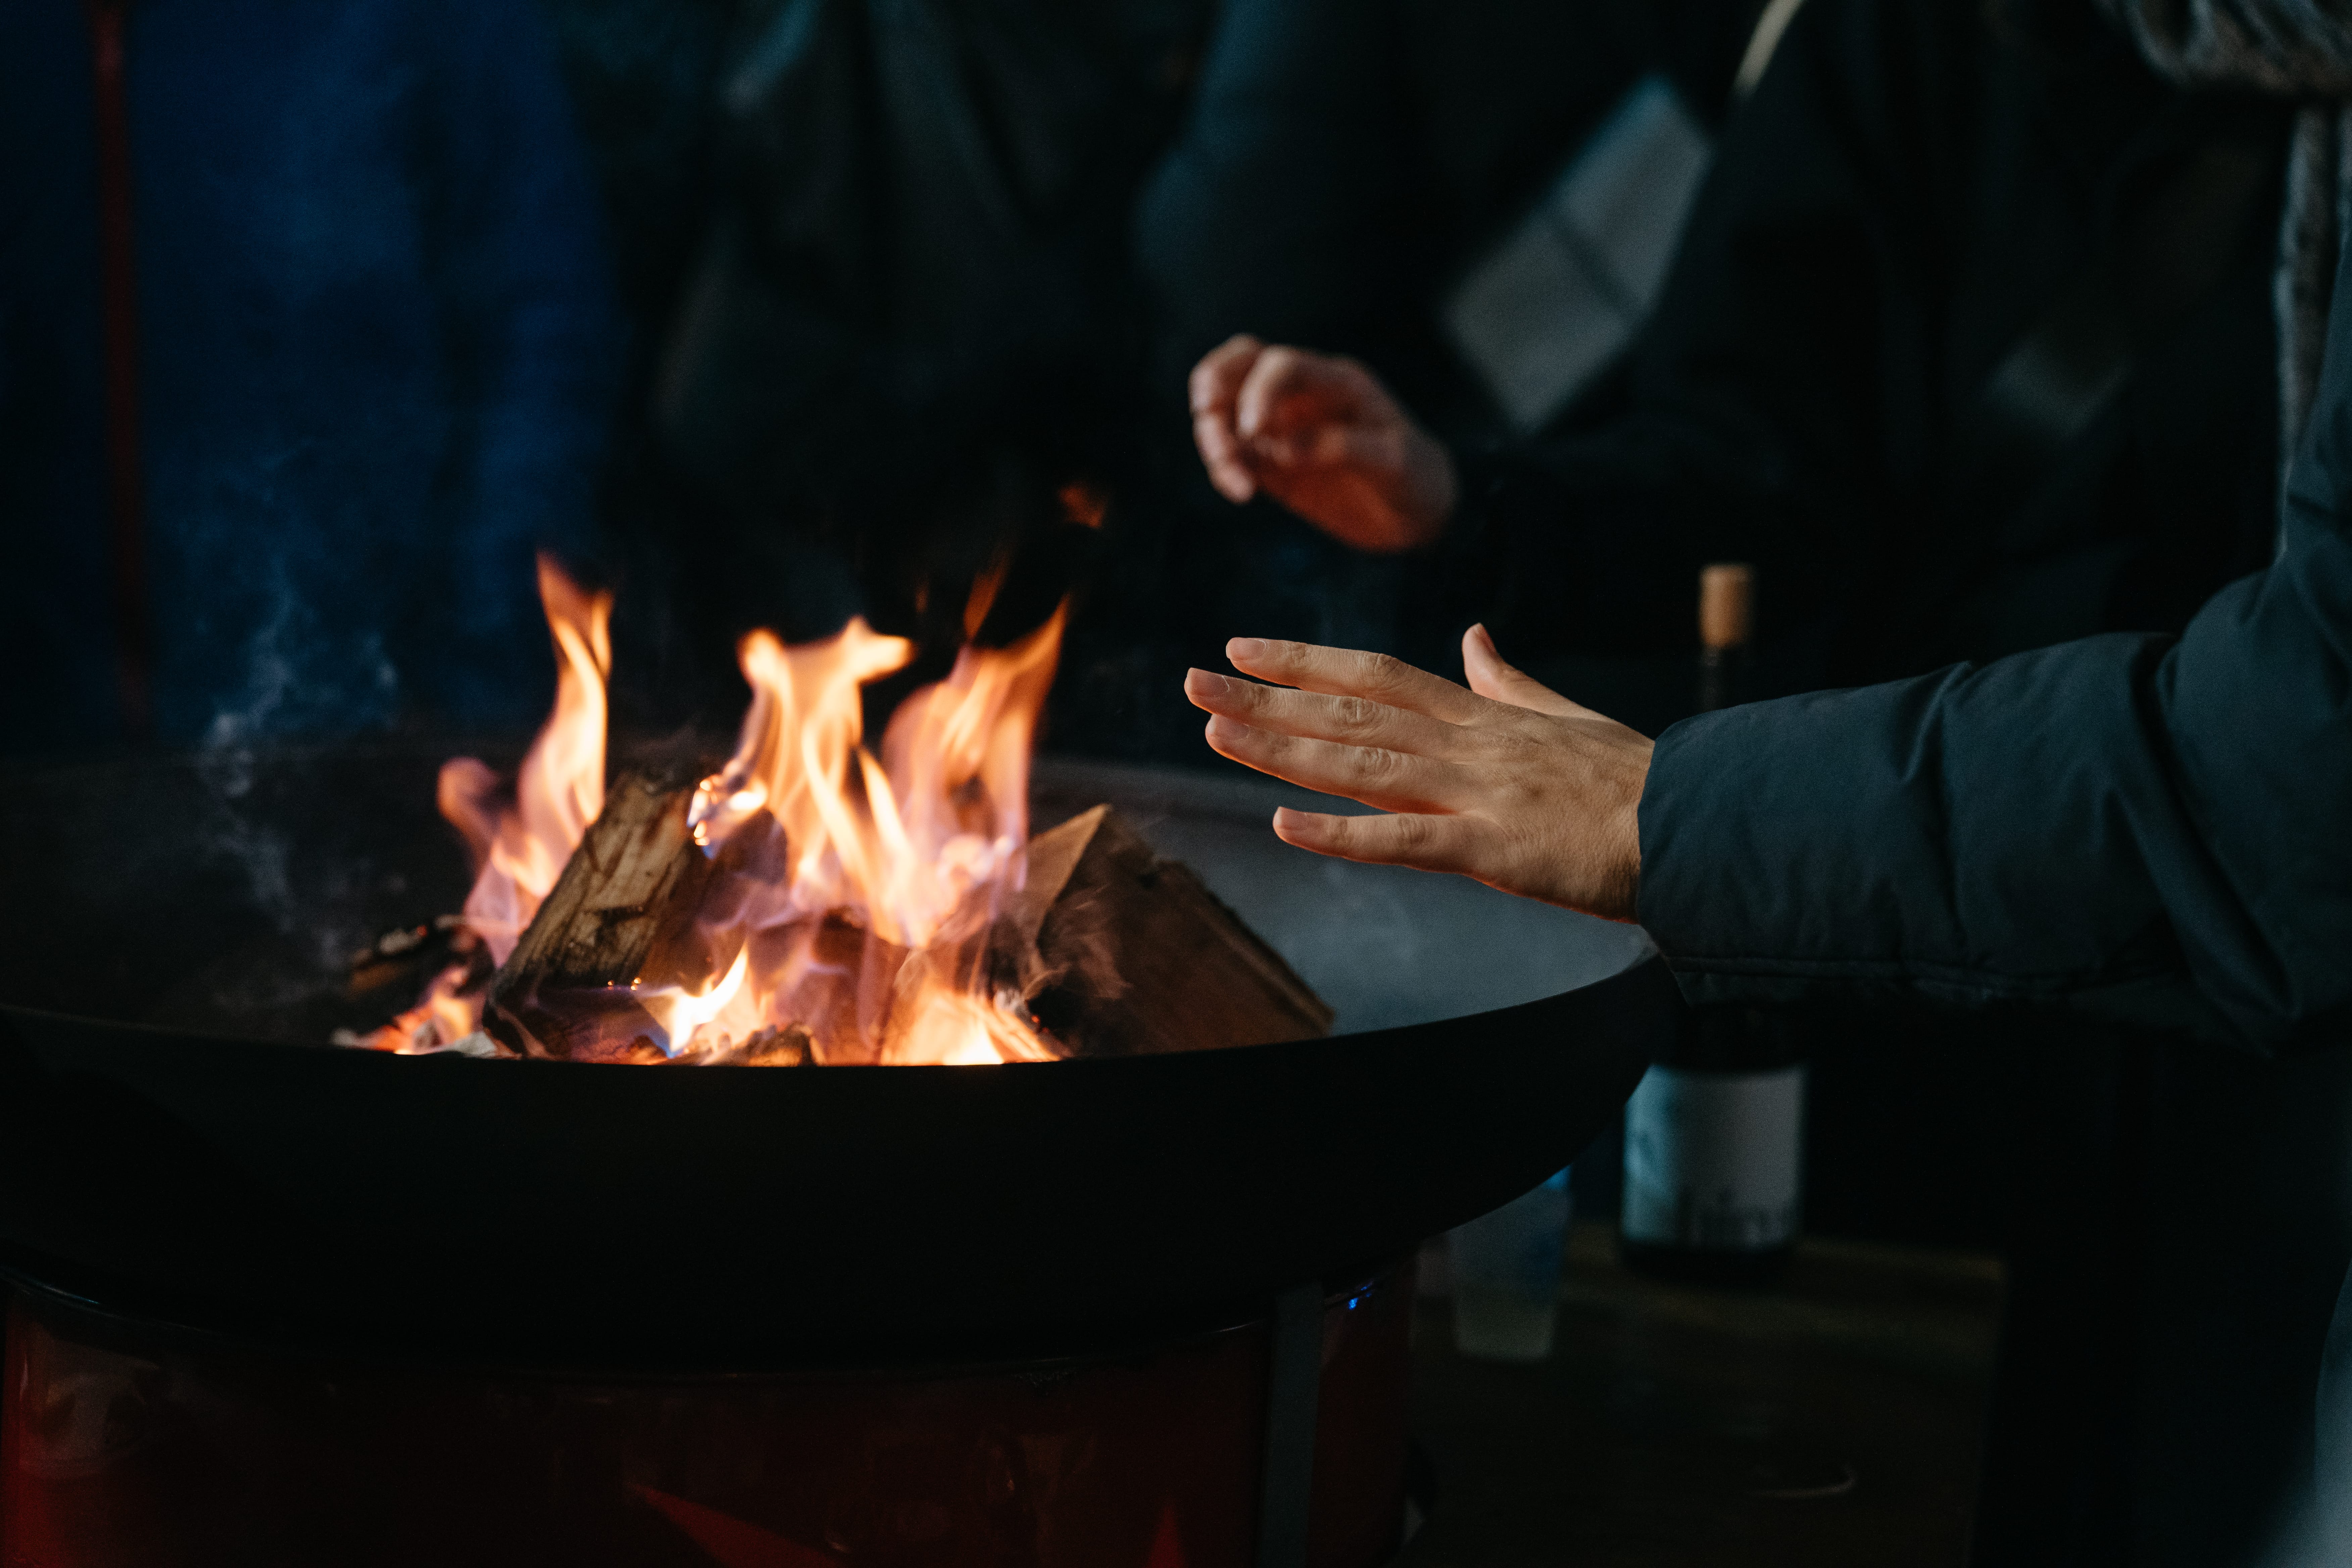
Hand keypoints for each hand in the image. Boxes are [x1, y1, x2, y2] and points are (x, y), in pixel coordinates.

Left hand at [1181, 625, 1652, 920]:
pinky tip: (1285, 824)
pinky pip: (1405, 841)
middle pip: (1350, 713)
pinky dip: (1343, 833)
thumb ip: (1506, 680)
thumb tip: (1471, 637)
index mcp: (1481, 717)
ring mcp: (1479, 794)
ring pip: (1362, 765)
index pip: (1376, 677)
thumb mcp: (1563, 717)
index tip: (1244, 649)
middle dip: (1266, 696)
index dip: (1305, 662)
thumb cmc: (1632, 782)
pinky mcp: (1496, 847)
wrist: (1698, 825)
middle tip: (1192, 681)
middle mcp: (1468, 745)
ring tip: (1213, 731)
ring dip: (1282, 748)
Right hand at [1189, 334, 1457, 552]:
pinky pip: (1234, 455)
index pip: (1283, 364)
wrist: (1416, 512)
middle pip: (1240, 364)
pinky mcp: (1271, 462)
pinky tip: (1242, 492)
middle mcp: (1302, 396)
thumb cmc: (1413, 475)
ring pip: (1226, 411)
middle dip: (1213, 384)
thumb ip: (1341, 448)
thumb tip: (1282, 448)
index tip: (1253, 430)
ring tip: (1235, 478)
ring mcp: (1282, 428)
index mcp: (1335, 382)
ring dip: (1214, 437)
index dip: (1259, 389)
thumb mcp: (1393, 461)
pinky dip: (1225, 469)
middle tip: (1205, 413)